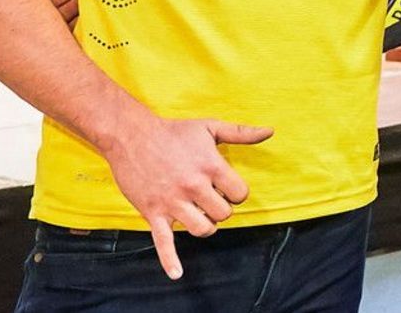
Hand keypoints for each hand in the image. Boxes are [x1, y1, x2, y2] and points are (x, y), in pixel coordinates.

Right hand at [96, 112, 272, 278]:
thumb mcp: (210, 127)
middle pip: (223, 214)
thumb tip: (269, 132)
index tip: (226, 187)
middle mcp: (194, 186)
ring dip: (206, 225)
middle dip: (221, 209)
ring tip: (200, 214)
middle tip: (210, 199)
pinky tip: (177, 274)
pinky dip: (170, 259)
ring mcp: (173, 202)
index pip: (240, 195)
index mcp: (211, 167)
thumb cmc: (174, 132)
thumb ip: (241, 132)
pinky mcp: (153, 212)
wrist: (131, 136)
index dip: (236, 193)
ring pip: (202, 229)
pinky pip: (163, 241)